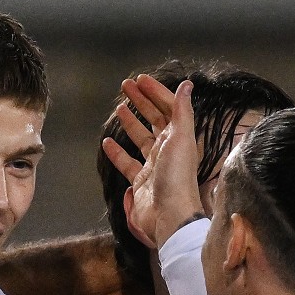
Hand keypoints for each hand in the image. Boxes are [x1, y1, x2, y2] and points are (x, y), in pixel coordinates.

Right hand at [100, 76, 202, 248]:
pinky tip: (107, 142)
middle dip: (141, 101)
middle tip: (126, 86)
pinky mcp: (140, 181)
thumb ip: (182, 111)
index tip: (140, 80)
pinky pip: (126, 162)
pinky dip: (117, 152)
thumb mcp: (181, 138)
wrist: (168, 214)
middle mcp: (167, 149)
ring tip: (119, 108)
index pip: (167, 108)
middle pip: (153, 119)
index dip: (155, 92)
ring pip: (140, 138)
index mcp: (178, 137)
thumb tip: (187, 85)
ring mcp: (152, 165)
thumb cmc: (177, 176)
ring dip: (130, 122)